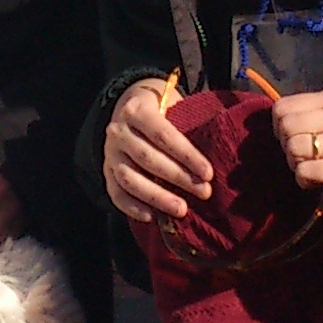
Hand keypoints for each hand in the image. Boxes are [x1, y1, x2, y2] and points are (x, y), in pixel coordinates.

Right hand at [102, 75, 212, 223]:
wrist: (129, 108)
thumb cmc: (162, 110)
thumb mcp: (174, 105)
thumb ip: (188, 123)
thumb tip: (217, 149)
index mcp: (137, 110)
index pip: (163, 135)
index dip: (187, 155)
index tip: (208, 173)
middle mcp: (118, 131)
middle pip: (148, 158)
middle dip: (178, 178)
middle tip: (203, 192)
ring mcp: (110, 152)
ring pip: (130, 178)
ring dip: (157, 196)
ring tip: (181, 209)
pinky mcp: (106, 171)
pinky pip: (115, 192)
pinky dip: (132, 207)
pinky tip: (151, 217)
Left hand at [270, 91, 322, 204]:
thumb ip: (316, 112)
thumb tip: (279, 120)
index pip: (285, 106)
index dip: (278, 124)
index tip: (287, 136)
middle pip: (287, 126)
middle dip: (285, 144)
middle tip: (297, 156)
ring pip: (294, 148)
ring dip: (294, 164)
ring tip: (308, 169)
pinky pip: (306, 171)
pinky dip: (303, 179)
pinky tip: (313, 182)